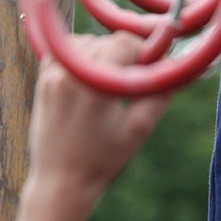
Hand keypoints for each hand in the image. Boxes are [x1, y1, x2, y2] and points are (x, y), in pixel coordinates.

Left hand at [27, 33, 172, 202]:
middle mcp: (69, 73)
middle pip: (107, 40)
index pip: (124, 42)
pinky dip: (83, 60)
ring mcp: (52, 74)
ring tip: (111, 86)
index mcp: (95, 84)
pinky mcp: (43, 79)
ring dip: (104, 56)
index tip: (150, 71)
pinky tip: (91, 82)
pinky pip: (67, 53)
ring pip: (87, 43)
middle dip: (125, 56)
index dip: (144, 53)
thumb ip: (160, 93)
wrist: (62, 179)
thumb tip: (177, 68)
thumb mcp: (139, 128)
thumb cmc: (103, 158)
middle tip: (133, 83)